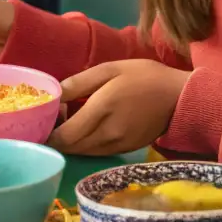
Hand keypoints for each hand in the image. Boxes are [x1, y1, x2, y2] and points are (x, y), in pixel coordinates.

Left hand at [51, 61, 188, 155]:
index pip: (64, 135)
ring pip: (82, 152)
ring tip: (71, 121)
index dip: (48, 134)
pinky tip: (88, 128)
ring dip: (71, 142)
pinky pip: (96, 152)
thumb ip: (79, 82)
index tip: (41, 122)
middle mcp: (107, 133)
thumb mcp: (111, 69)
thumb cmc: (145, 77)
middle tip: (55, 119)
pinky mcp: (125, 150)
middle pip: (70, 147)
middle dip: (57, 137)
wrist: (180, 98)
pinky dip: (85, 144)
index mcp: (102, 109)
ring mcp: (117, 145)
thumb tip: (54, 94)